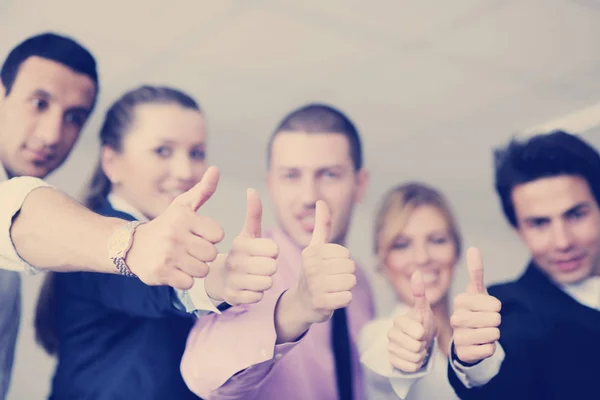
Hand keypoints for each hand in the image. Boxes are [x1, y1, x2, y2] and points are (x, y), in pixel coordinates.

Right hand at [126, 166, 224, 289]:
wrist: (132, 246)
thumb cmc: (166, 225)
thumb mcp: (183, 205)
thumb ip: (203, 190)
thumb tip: (216, 169)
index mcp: (184, 218)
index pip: (218, 234)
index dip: (211, 237)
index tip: (199, 235)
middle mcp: (175, 235)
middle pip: (211, 254)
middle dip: (204, 255)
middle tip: (190, 250)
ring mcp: (167, 255)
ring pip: (202, 270)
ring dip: (196, 269)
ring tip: (184, 261)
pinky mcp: (160, 273)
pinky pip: (189, 283)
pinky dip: (184, 280)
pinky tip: (175, 271)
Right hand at [205, 188, 278, 304]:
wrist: (218, 278)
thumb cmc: (240, 253)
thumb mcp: (247, 233)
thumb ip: (253, 213)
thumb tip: (252, 190)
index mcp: (240, 244)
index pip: (274, 250)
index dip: (272, 252)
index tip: (264, 252)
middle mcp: (235, 261)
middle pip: (273, 268)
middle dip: (271, 267)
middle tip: (261, 266)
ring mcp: (233, 280)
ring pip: (267, 283)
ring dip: (265, 281)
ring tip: (255, 276)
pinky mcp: (233, 297)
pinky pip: (258, 297)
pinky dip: (257, 294)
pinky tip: (248, 287)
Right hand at [289, 200, 356, 324]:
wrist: (301, 303)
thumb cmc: (313, 271)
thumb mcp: (315, 247)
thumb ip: (321, 225)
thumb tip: (321, 201)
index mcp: (311, 252)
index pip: (346, 254)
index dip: (342, 261)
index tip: (328, 267)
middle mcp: (311, 268)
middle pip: (351, 267)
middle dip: (345, 275)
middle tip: (331, 280)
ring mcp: (315, 286)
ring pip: (351, 282)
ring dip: (345, 288)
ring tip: (331, 289)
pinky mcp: (321, 303)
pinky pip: (347, 298)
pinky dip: (343, 300)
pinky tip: (332, 299)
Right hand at [388, 271, 436, 372]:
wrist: (420, 340)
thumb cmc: (423, 323)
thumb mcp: (424, 309)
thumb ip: (419, 292)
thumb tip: (417, 272)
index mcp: (398, 321)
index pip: (417, 333)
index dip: (424, 334)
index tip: (422, 329)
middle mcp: (390, 333)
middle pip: (415, 347)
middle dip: (423, 345)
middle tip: (421, 340)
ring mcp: (390, 347)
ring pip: (413, 358)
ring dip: (421, 355)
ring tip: (418, 347)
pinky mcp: (392, 360)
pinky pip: (410, 367)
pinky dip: (416, 365)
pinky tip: (413, 357)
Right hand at [451, 247, 501, 363]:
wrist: (466, 338)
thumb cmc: (474, 312)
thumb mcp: (476, 293)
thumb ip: (475, 272)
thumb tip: (473, 248)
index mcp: (460, 301)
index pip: (494, 304)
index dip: (496, 306)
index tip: (490, 308)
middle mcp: (455, 318)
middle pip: (494, 320)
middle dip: (496, 321)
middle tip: (488, 322)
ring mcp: (458, 336)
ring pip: (492, 334)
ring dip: (494, 334)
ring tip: (485, 332)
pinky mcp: (463, 353)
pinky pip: (489, 350)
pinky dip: (489, 348)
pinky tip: (480, 345)